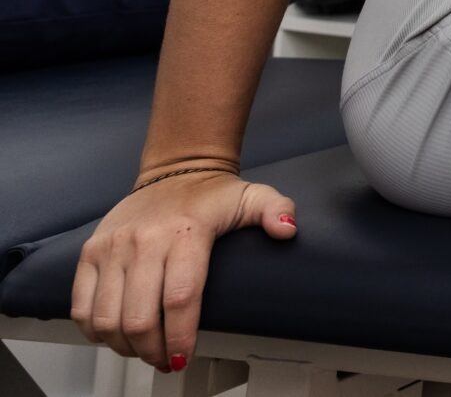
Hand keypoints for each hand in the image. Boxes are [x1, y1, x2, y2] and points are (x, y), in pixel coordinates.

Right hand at [72, 169, 298, 369]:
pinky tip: (116, 337)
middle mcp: (143, 241)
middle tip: (166, 361)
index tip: (184, 357)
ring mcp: (112, 248)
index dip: (179, 336)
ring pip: (107, 317)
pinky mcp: (91, 252)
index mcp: (185, 232)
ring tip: (145, 352)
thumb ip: (276, 211)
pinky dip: (95, 331)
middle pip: (139, 317)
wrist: (175, 171)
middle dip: (153, 350)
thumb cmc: (212, 194)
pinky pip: (81, 305)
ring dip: (124, 346)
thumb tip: (287, 229)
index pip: (180, 298)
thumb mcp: (254, 197)